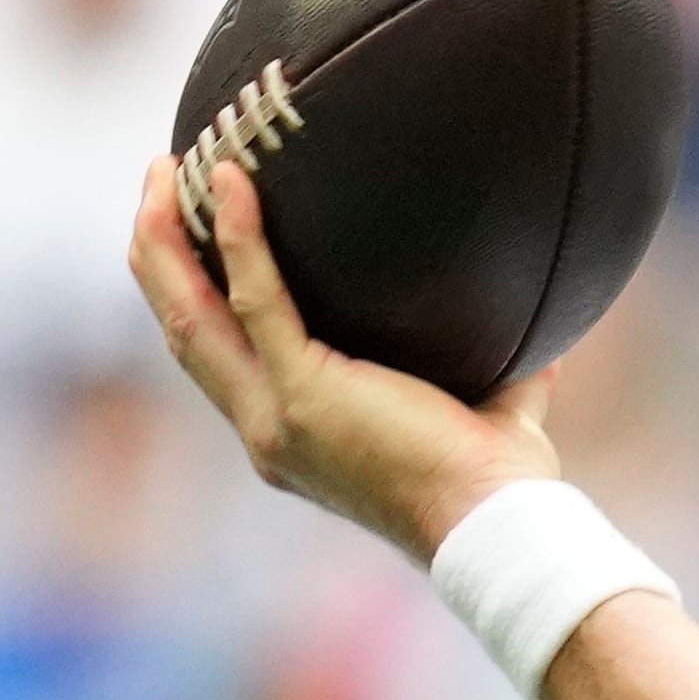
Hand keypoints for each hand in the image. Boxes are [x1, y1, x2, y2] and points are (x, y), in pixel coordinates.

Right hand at [124, 159, 555, 562]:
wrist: (501, 530)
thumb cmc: (504, 490)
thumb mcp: (487, 420)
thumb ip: (498, 377)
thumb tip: (540, 338)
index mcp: (292, 439)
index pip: (216, 360)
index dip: (189, 296)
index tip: (183, 237)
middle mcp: (267, 431)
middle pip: (181, 328)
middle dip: (158, 253)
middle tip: (158, 182)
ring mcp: (277, 416)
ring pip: (189, 313)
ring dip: (166, 238)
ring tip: (165, 169)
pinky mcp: (305, 396)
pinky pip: (256, 298)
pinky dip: (240, 237)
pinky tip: (231, 183)